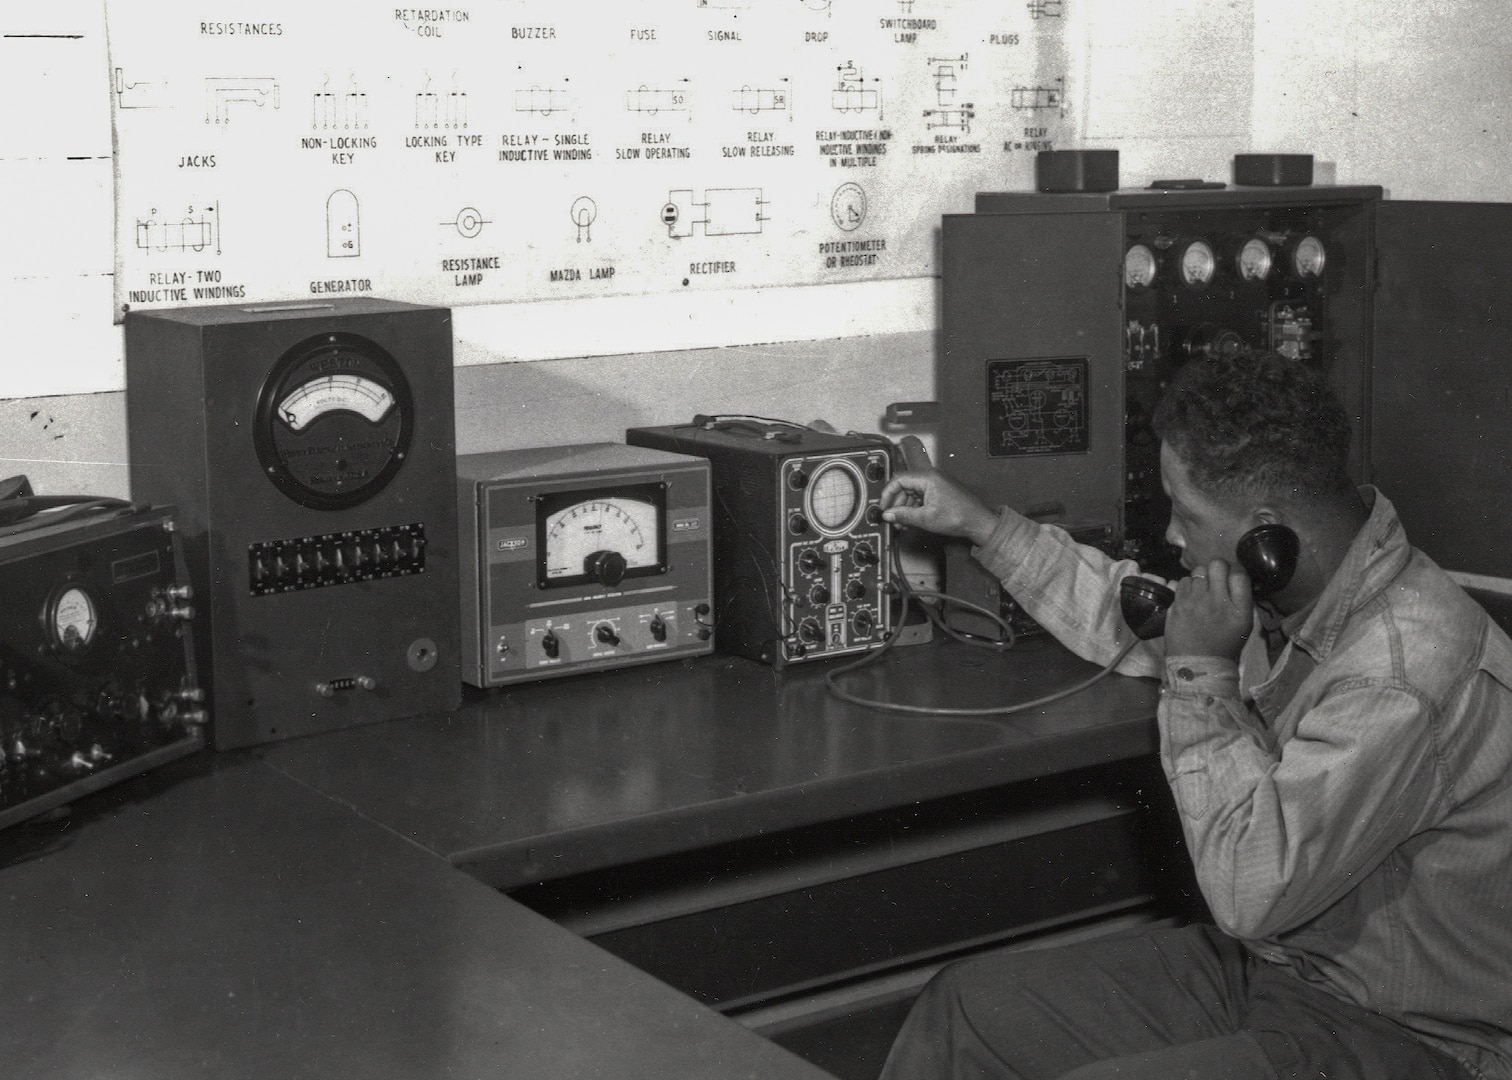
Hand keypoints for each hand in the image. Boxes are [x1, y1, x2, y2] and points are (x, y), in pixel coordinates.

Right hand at [879, 469, 999, 545]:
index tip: (883, 507)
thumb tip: (888, 514)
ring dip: (904, 509)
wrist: (978, 522)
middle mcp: (930, 478)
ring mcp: (935, 485)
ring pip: (911, 494)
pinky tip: (911, 521)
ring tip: (902, 524)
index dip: (888, 494)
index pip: (898, 480)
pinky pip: (920, 498)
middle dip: (896, 504)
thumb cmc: (959, 516)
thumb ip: (904, 515)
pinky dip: (913, 509)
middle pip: (904, 487)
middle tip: (892, 519)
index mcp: (927, 478)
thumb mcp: (926, 518)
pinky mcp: (938, 493)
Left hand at [1163, 558, 1253, 661]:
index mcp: (1240, 610)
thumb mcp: (1243, 624)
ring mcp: (1196, 602)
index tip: (1231, 575)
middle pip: (1217, 565)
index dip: (1235, 570)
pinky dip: (1187, 586)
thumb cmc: (1224, 646)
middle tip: (1215, 578)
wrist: (1198, 667)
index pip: (1239, 574)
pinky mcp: (1178, 605)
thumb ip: (1240, 599)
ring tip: (1202, 591)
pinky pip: (1183, 581)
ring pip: (1198, 571)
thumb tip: (1233, 576)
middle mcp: (1218, 601)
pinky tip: (1190, 597)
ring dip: (1202, 578)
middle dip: (1217, 568)